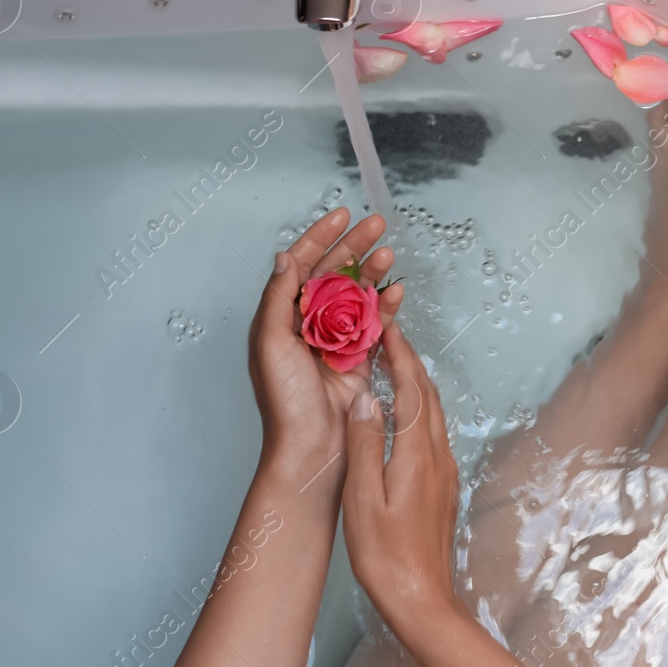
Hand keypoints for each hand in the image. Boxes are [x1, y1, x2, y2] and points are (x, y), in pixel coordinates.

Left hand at [250, 208, 403, 470]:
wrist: (313, 451)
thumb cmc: (286, 403)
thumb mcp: (271, 343)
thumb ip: (279, 298)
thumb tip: (284, 257)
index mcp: (279, 319)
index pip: (299, 266)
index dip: (320, 238)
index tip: (342, 216)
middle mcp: (306, 326)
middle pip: (332, 274)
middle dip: (354, 247)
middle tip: (378, 225)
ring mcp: (334, 342)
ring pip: (357, 295)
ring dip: (373, 273)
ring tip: (389, 255)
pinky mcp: (358, 360)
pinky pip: (374, 325)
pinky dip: (386, 307)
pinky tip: (396, 293)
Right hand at [341, 323, 460, 630]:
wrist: (422, 599)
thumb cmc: (386, 555)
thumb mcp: (364, 497)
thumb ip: (364, 443)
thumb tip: (365, 396)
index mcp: (418, 453)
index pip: (412, 389)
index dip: (400, 355)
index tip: (387, 327)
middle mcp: (438, 456)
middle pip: (429, 395)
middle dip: (410, 361)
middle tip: (388, 336)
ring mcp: (444, 471)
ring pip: (433, 413)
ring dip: (416, 384)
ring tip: (393, 366)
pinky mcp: (442, 486)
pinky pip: (432, 432)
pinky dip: (418, 409)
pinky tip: (402, 415)